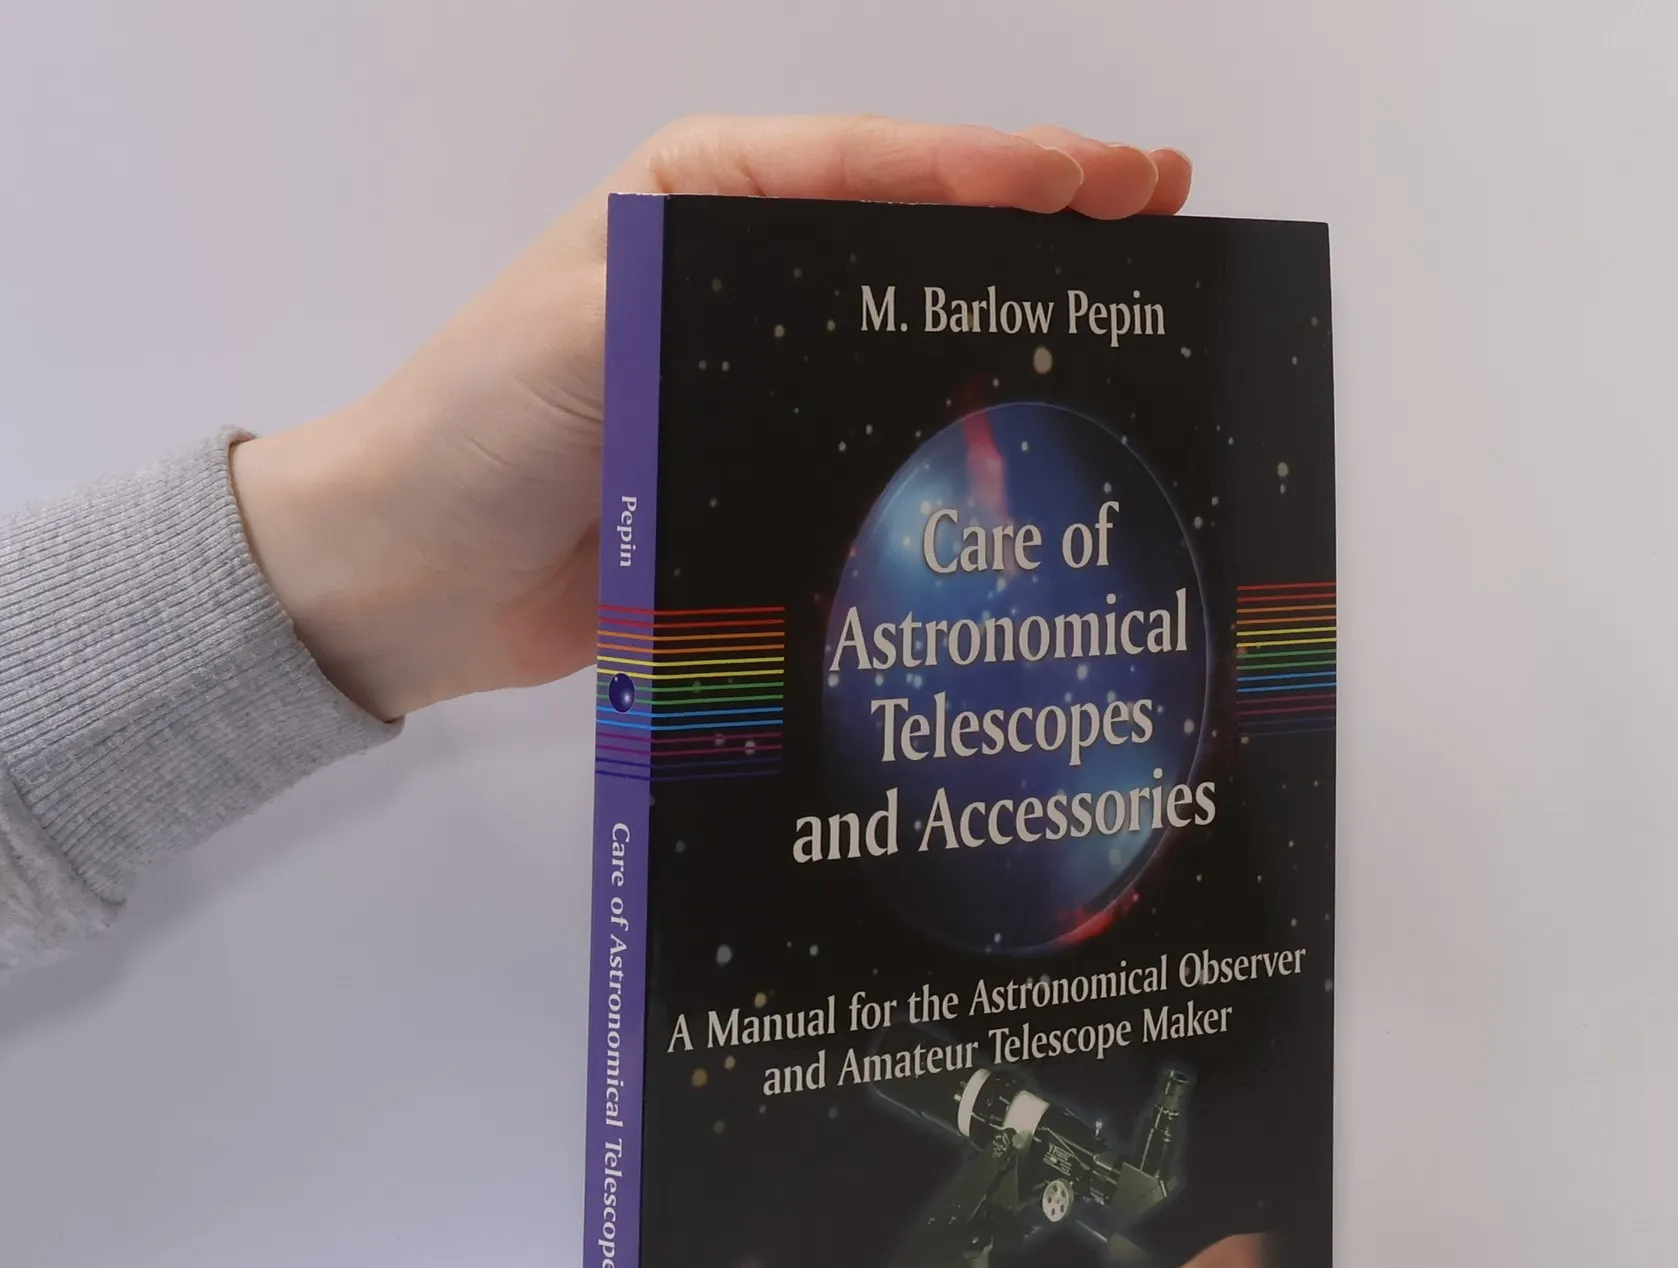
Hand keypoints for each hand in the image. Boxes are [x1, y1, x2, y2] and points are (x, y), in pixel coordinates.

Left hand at [230, 115, 1192, 721]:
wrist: (410, 581)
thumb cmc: (477, 426)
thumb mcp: (591, 320)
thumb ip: (717, 280)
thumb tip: (879, 264)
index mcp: (702, 204)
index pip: (874, 169)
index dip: (995, 170)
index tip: (1103, 179)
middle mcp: (744, 283)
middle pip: (916, 243)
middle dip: (1039, 229)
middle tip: (1160, 218)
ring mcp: (760, 385)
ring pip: (910, 346)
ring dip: (1015, 333)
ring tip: (1132, 325)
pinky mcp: (766, 480)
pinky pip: (876, 450)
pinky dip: (953, 446)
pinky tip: (1034, 454)